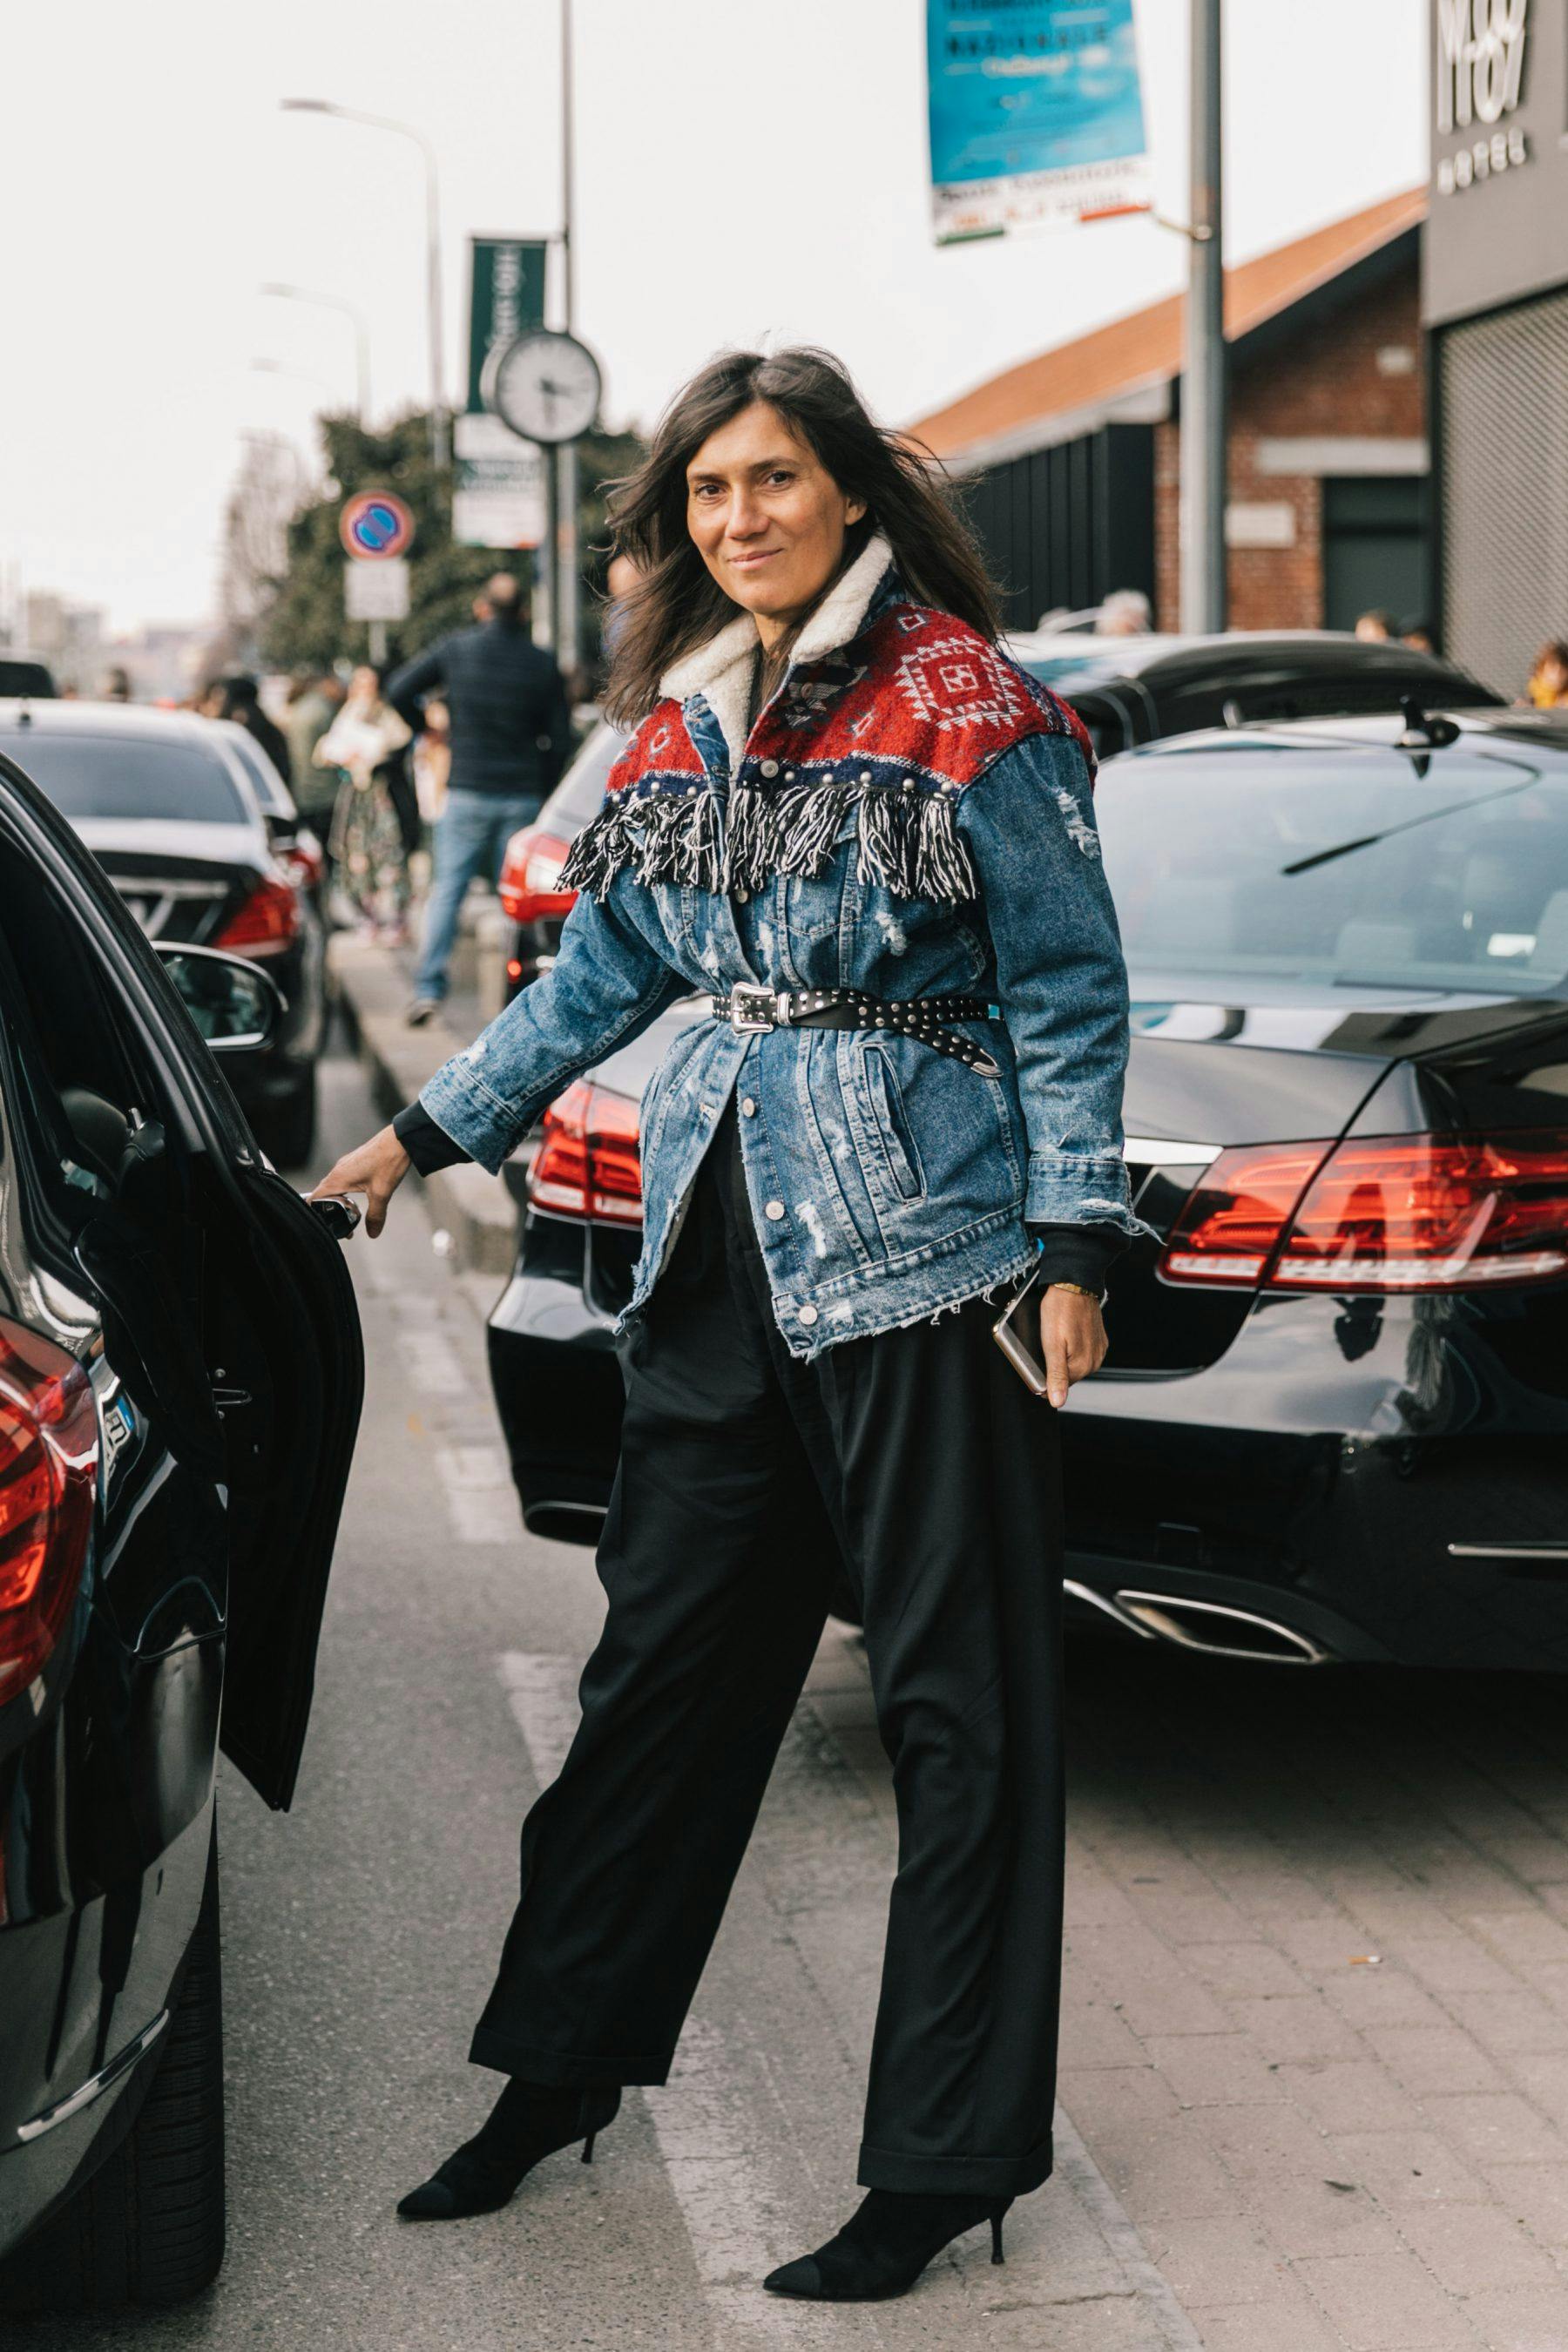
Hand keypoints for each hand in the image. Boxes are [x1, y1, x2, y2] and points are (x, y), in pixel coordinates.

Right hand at [308, 1125, 410, 1239]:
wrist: (401, 1139)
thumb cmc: (389, 1162)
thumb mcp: (382, 1194)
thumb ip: (375, 1216)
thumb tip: (372, 1233)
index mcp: (338, 1178)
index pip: (315, 1199)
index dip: (318, 1215)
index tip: (330, 1226)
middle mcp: (338, 1170)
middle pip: (323, 1194)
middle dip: (330, 1211)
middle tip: (344, 1225)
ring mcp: (345, 1164)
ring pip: (334, 1186)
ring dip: (338, 1201)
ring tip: (351, 1213)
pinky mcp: (354, 1161)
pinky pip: (342, 1179)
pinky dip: (345, 1191)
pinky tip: (358, 1196)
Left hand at [1038, 1287, 1107, 1410]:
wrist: (1075, 1284)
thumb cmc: (1060, 1310)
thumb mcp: (1052, 1345)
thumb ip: (1056, 1375)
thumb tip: (1057, 1401)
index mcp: (1082, 1366)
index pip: (1058, 1386)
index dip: (1043, 1377)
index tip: (1037, 1359)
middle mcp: (1094, 1361)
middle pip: (1066, 1375)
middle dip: (1053, 1364)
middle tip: (1045, 1344)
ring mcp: (1098, 1350)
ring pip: (1073, 1363)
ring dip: (1063, 1355)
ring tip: (1056, 1336)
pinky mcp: (1099, 1340)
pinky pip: (1081, 1352)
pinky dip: (1072, 1346)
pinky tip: (1066, 1333)